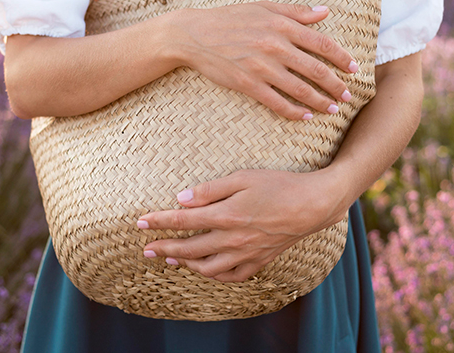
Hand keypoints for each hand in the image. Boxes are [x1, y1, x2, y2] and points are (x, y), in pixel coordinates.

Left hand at [135, 169, 350, 282]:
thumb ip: (210, 190)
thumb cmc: (278, 184)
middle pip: (190, 249)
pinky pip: (231, 277)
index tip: (140, 223)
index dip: (159, 222)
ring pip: (207, 268)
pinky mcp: (259, 261)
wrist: (313, 204)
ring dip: (185, 265)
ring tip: (170, 259)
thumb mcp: (242, 177)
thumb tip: (181, 199)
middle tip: (147, 249)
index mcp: (226, 216)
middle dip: (164, 248)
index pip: (183, 221)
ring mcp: (246, 254)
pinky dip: (213, 275)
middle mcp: (233, 240)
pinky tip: (205, 269)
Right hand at [168, 2, 359, 120]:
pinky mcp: (248, 84)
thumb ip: (296, 11)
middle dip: (335, 85)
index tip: (354, 69)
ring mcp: (261, 67)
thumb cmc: (230, 18)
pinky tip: (306, 117)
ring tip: (332, 109)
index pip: (321, 43)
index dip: (341, 57)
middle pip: (315, 70)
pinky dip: (294, 112)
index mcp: (282, 25)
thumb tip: (325, 11)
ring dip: (320, 101)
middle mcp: (275, 46)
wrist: (194, 34)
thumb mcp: (264, 7)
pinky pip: (277, 102)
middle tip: (347, 95)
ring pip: (300, 89)